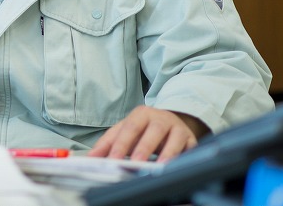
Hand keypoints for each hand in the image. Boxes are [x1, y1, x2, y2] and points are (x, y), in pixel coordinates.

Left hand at [87, 106, 207, 161]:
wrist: (171, 122)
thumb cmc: (144, 129)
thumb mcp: (124, 131)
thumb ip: (107, 144)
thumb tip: (91, 157)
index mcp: (141, 114)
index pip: (129, 129)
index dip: (121, 145)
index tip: (112, 159)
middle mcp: (160, 119)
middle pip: (152, 132)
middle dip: (143, 149)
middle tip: (135, 164)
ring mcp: (178, 128)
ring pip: (173, 140)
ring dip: (166, 154)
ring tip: (158, 168)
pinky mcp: (191, 140)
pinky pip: (189, 149)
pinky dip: (183, 158)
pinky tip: (176, 168)